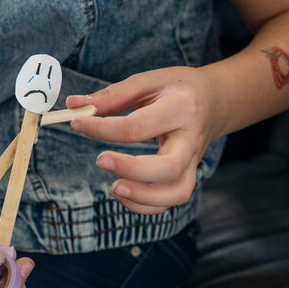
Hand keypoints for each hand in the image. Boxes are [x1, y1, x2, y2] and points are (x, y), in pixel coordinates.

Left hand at [67, 66, 220, 214]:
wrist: (214, 101)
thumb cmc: (175, 89)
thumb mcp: (148, 81)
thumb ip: (112, 95)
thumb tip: (73, 105)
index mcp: (181, 108)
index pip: (138, 127)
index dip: (101, 128)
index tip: (78, 122)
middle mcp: (191, 139)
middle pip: (168, 168)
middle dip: (130, 170)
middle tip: (100, 160)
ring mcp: (192, 162)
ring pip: (177, 193)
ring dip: (142, 197)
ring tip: (113, 188)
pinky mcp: (187, 176)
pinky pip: (171, 201)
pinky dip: (146, 205)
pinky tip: (122, 192)